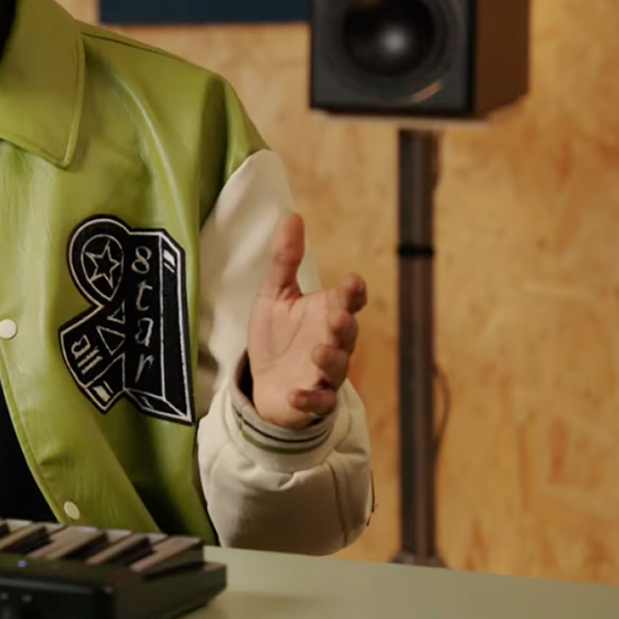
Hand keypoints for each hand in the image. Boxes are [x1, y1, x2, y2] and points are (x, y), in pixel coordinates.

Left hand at [246, 213, 365, 429]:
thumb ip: (285, 260)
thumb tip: (291, 215)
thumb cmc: (278, 336)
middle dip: (344, 326)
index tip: (352, 282)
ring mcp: (324, 374)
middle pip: (347, 334)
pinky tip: (296, 395)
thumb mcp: (275, 294)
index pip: (347, 301)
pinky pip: (317, 402)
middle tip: (337, 317)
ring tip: (318, 352)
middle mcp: (333, 343)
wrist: (265, 382)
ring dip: (331, 360)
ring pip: (337, 368)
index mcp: (328, 313)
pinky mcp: (312, 400)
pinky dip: (309, 399)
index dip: (351, 293)